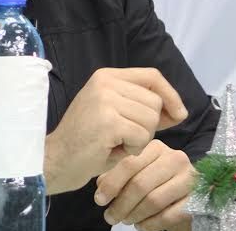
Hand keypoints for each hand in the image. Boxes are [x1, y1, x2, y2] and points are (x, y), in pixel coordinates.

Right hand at [43, 68, 187, 194]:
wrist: (55, 160)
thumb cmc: (87, 142)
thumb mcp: (115, 115)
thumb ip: (143, 108)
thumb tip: (180, 111)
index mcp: (107, 76)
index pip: (152, 76)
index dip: (170, 94)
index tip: (180, 114)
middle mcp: (106, 82)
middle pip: (155, 101)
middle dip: (149, 126)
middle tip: (124, 137)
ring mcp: (106, 100)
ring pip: (151, 120)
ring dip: (140, 140)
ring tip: (116, 143)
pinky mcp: (109, 122)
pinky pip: (142, 137)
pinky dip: (133, 150)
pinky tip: (112, 150)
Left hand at [94, 139, 193, 230]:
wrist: (190, 195)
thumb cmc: (158, 181)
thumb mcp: (138, 172)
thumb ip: (119, 174)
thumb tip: (101, 185)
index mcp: (157, 148)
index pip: (130, 163)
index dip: (112, 184)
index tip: (99, 200)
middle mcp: (175, 158)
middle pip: (140, 183)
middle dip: (121, 204)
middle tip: (110, 217)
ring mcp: (188, 179)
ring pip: (153, 200)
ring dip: (135, 215)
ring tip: (126, 221)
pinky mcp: (196, 199)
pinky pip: (168, 215)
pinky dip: (150, 224)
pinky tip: (142, 226)